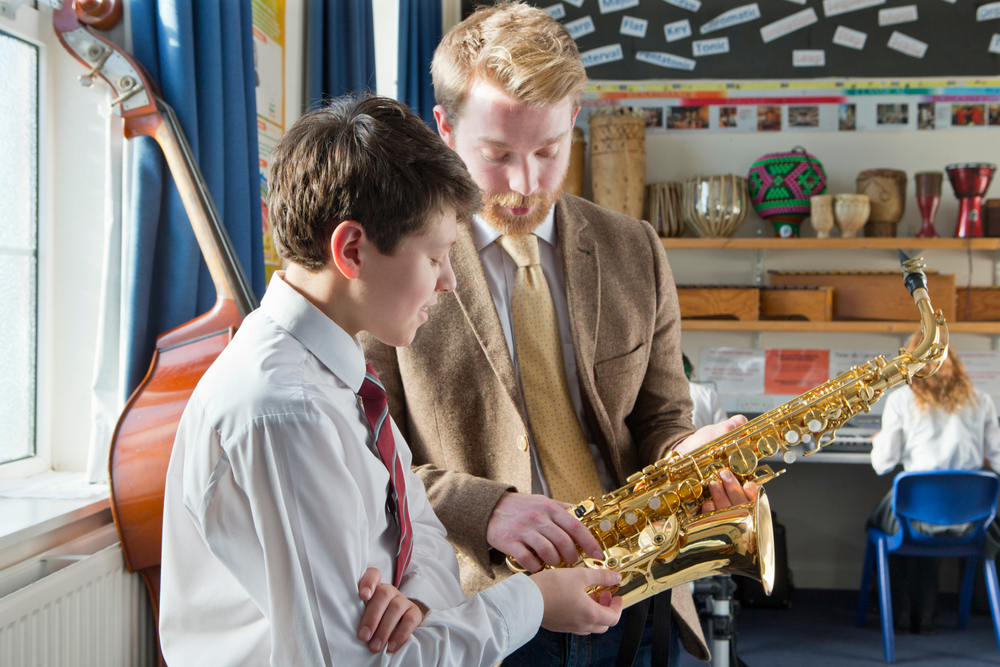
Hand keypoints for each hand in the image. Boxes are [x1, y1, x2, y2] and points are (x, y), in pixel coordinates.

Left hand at [357, 567, 426, 652]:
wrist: (397, 623)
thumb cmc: (373, 620)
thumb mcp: (363, 613)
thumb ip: (356, 613)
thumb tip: (345, 628)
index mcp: (375, 587)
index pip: (373, 575)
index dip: (368, 582)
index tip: (363, 596)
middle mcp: (390, 591)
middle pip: (383, 594)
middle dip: (372, 617)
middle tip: (363, 637)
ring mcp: (403, 600)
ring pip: (396, 608)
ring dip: (384, 629)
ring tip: (375, 646)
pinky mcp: (415, 612)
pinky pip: (410, 621)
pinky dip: (400, 635)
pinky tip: (391, 646)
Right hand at [487, 492, 603, 571]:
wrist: (490, 508)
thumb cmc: (520, 507)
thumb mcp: (543, 502)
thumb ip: (562, 509)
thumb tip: (585, 516)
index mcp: (549, 508)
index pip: (576, 526)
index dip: (590, 542)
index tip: (597, 554)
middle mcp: (538, 518)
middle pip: (564, 542)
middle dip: (572, 556)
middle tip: (572, 561)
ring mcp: (524, 530)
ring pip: (548, 552)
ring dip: (555, 562)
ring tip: (554, 562)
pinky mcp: (510, 542)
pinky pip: (528, 559)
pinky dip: (536, 566)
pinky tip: (537, 565)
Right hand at [531, 567, 623, 633]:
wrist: (526, 599)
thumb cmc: (551, 587)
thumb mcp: (580, 575)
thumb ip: (601, 576)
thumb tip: (616, 577)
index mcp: (590, 614)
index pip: (613, 618)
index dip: (618, 606)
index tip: (616, 596)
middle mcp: (581, 624)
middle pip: (603, 624)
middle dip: (606, 608)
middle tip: (603, 594)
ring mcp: (569, 627)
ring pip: (589, 625)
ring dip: (594, 611)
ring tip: (588, 594)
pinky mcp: (558, 625)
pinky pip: (576, 624)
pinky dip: (581, 614)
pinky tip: (573, 598)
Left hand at [672, 416, 756, 512]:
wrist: (680, 454)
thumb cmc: (701, 445)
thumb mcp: (715, 433)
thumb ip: (728, 428)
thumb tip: (739, 422)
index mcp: (742, 476)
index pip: (755, 491)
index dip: (754, 492)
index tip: (750, 485)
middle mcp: (733, 492)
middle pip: (743, 502)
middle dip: (735, 491)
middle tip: (725, 475)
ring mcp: (720, 502)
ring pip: (728, 510)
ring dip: (722, 497)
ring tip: (713, 482)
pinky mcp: (706, 507)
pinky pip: (711, 517)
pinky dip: (710, 510)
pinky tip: (705, 502)